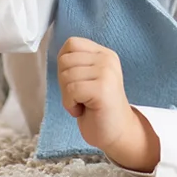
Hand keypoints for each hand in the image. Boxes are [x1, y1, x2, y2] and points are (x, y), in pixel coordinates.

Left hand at [58, 36, 159, 170]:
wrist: (117, 133)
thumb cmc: (98, 108)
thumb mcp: (88, 78)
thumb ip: (77, 63)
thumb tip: (59, 55)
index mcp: (104, 54)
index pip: (71, 43)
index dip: (64, 64)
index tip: (76, 81)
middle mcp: (107, 59)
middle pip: (65, 60)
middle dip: (64, 82)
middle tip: (80, 96)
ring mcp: (106, 72)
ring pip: (66, 76)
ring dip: (68, 96)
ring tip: (84, 103)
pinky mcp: (102, 88)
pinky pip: (71, 90)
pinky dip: (70, 105)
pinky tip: (83, 110)